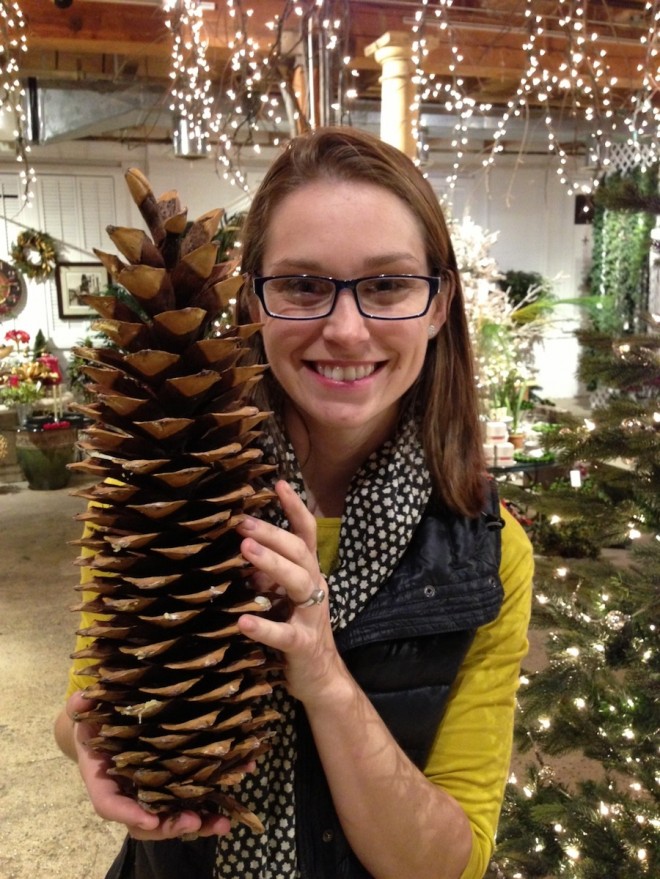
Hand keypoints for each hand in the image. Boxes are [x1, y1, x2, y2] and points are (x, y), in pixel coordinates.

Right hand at [64, 690, 232, 839]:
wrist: (106, 724)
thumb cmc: (94, 719)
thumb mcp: (84, 710)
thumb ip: (80, 705)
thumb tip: (84, 696)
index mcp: (103, 780)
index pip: (110, 804)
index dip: (128, 814)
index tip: (149, 820)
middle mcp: (128, 792)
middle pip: (146, 822)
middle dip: (170, 826)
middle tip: (195, 821)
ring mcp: (152, 791)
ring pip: (172, 816)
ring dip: (199, 822)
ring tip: (222, 822)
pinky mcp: (174, 782)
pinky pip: (191, 797)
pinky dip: (214, 798)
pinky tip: (241, 781)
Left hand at [236, 480, 346, 704]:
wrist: (321, 680)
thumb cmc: (297, 632)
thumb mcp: (282, 598)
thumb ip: (267, 575)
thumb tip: (241, 551)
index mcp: (309, 575)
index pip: (306, 534)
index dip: (295, 508)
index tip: (278, 483)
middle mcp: (314, 589)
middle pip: (299, 552)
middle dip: (272, 533)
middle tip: (242, 521)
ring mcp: (311, 617)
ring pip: (298, 583)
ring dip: (271, 564)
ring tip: (245, 551)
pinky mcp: (303, 646)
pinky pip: (284, 634)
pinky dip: (264, 627)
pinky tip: (243, 620)